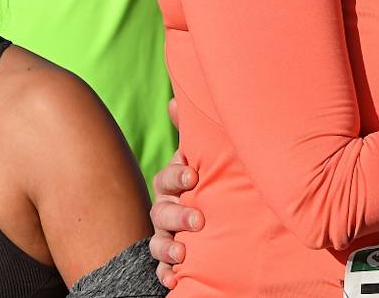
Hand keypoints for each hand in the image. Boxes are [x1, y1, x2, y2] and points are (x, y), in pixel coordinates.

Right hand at [150, 99, 202, 287]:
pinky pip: (163, 268)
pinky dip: (166, 273)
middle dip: (177, 214)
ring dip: (168, 247)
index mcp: (174, 184)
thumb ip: (194, 134)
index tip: (193, 175)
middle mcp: (167, 209)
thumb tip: (175, 99)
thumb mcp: (205, 157)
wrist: (220, 216)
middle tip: (199, 219)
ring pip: (158, 242)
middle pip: (161, 212)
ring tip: (183, 253)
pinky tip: (174, 278)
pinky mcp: (174, 258)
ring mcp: (168, 234)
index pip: (166, 179)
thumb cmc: (208, 180)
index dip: (176, 177)